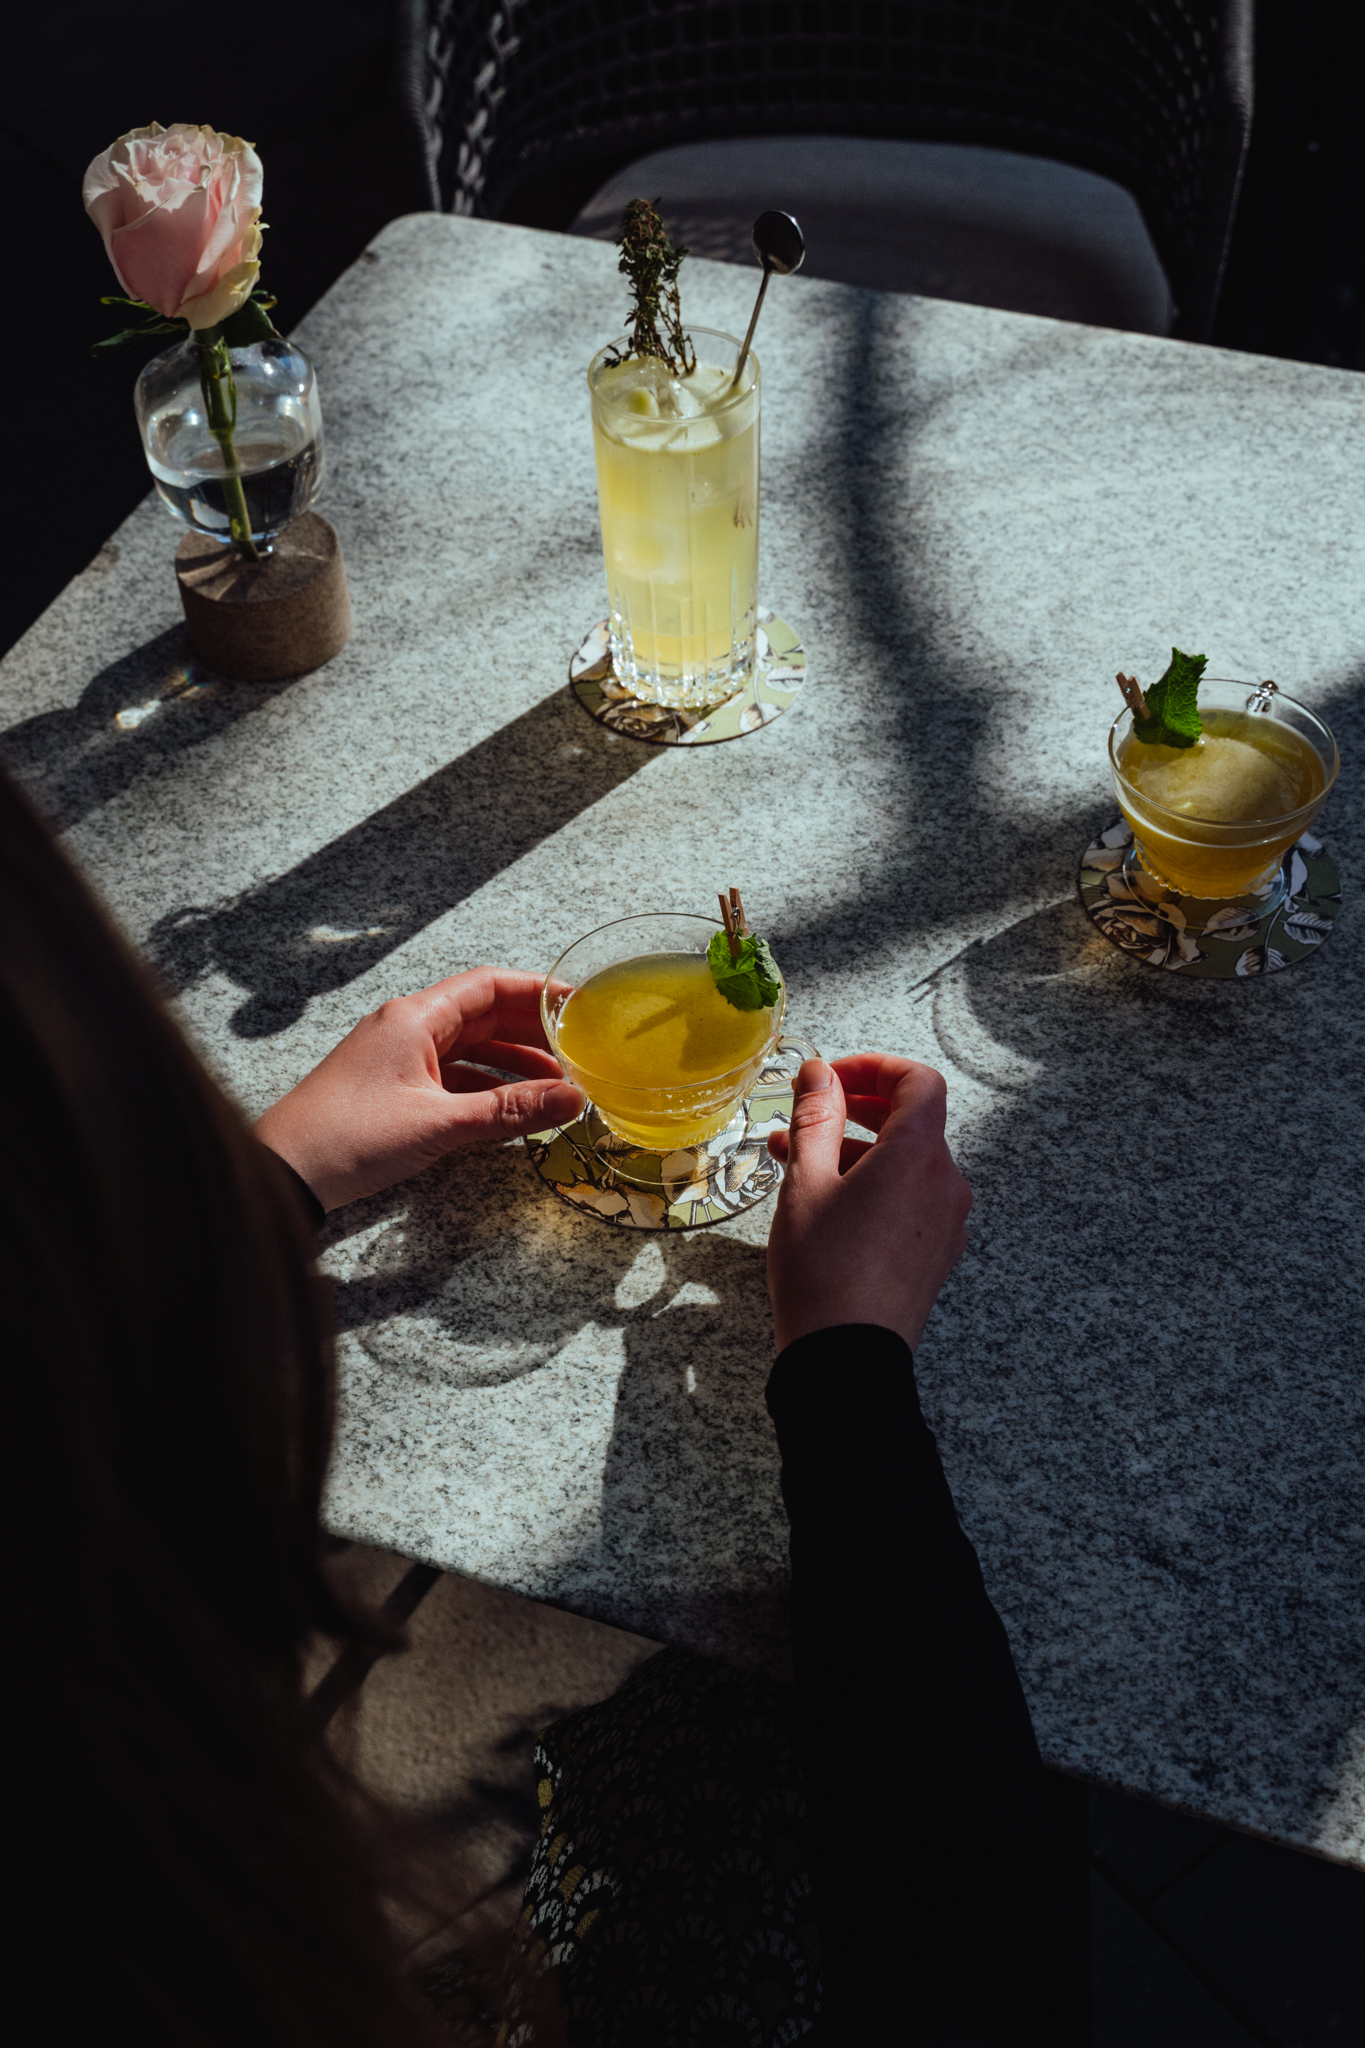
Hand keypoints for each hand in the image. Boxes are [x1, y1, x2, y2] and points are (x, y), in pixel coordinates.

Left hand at [254, 969, 582, 1211]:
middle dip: (533, 1033)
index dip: (537, 991)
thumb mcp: (439, 1123)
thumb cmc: (348, 1137)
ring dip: (511, 1064)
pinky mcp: (392, 1088)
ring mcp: (398, 1058)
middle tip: (579, 1049)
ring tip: (556, 1086)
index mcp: (415, 1018)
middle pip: (483, 1015)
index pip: (489, 986)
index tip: (578, 1003)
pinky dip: (484, 1087)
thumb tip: (570, 1099)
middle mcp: (407, 1028)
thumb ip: (509, 1111)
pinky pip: (451, 1076)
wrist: (284, 1173)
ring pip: (469, 1048)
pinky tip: (511, 1108)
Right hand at [765, 1055, 971, 1352]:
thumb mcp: (806, 1183)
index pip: (918, 1082)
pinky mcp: (938, 1253)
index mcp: (919, 1156)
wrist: (848, 1361)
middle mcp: (946, 1184)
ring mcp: (948, 1222)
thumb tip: (819, 1073)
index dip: (875, 1068)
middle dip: (860, 1107)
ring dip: (860, 1150)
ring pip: (908, 1163)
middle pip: (914, 1121)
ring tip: (799, 1162)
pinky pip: (912, 1199)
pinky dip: (876, 1185)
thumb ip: (815, 1118)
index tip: (832, 1077)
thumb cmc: (823, 1271)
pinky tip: (829, 1203)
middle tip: (812, 1111)